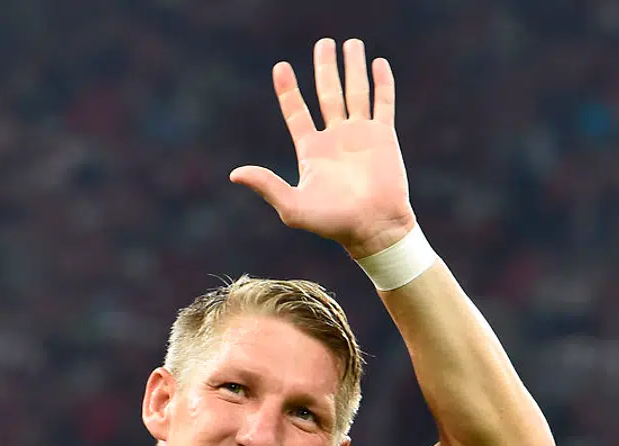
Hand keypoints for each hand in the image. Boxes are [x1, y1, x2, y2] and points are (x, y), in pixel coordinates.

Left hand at [230, 38, 416, 257]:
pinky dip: (381, 83)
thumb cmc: (333, 223)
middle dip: (325, 67)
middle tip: (323, 43)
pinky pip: (382, 103)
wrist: (374, 228)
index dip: (288, 90)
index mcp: (311, 150)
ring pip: (355, 92)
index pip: (296, 112)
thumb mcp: (293, 207)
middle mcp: (335, 138)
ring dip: (353, 67)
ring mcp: (360, 135)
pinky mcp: (383, 137)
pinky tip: (378, 63)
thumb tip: (235, 174)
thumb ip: (267, 185)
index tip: (281, 67)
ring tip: (351, 43)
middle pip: (327, 93)